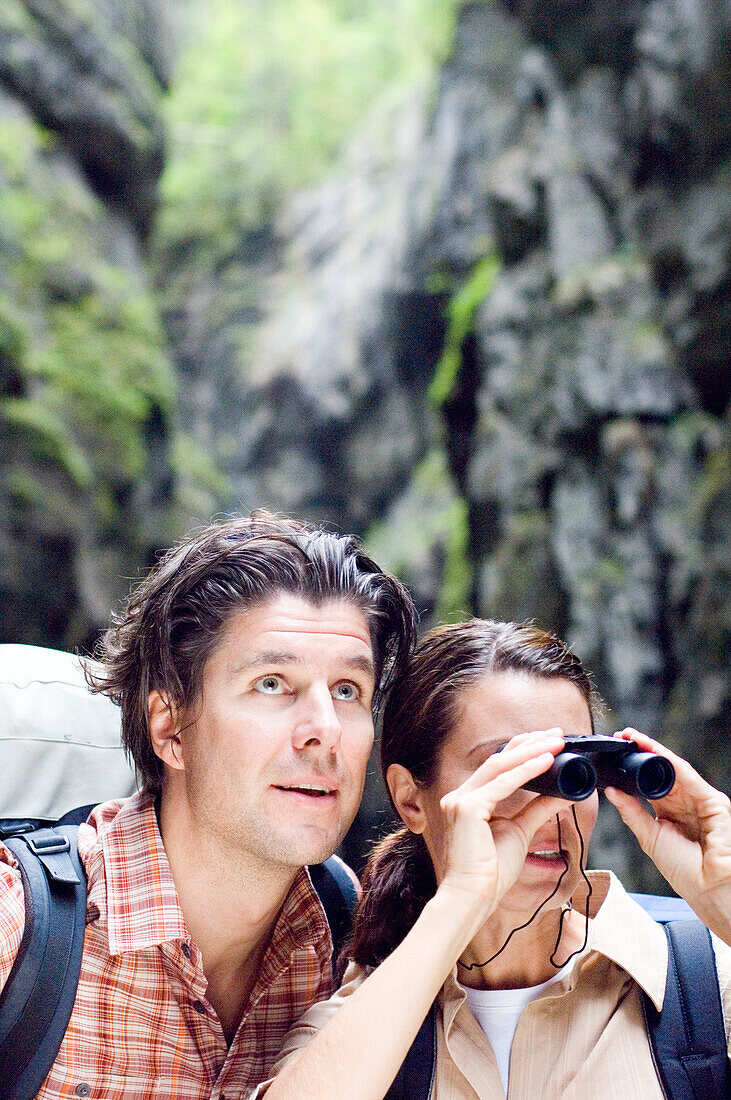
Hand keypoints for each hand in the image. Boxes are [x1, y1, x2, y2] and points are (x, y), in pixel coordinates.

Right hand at [435, 730, 566, 937]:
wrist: (474, 897)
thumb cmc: (491, 872)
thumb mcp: (520, 832)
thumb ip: (537, 810)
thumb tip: (562, 794)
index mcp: (469, 800)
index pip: (497, 767)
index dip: (523, 750)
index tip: (547, 741)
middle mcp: (460, 795)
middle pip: (498, 760)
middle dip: (530, 744)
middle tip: (556, 734)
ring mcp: (460, 799)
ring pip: (500, 766)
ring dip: (531, 751)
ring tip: (556, 742)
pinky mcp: (467, 807)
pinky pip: (502, 783)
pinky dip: (526, 770)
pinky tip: (546, 761)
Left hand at [604, 728, 730, 943]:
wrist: (709, 889)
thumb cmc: (684, 871)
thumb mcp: (649, 837)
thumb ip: (631, 812)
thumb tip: (611, 790)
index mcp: (670, 812)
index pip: (650, 782)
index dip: (633, 766)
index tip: (615, 750)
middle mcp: (685, 803)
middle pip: (662, 771)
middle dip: (642, 752)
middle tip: (621, 736)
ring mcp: (700, 801)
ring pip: (674, 769)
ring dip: (654, 751)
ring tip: (633, 737)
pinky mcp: (714, 801)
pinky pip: (688, 776)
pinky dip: (669, 760)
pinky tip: (653, 750)